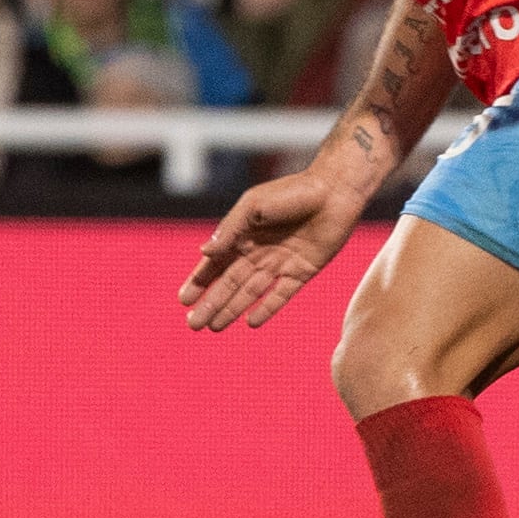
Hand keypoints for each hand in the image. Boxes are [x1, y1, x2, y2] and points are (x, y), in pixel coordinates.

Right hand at [179, 166, 369, 330]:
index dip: (200, 282)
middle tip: (193, 325)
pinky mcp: (303, 270)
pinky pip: (281, 294)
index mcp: (243, 235)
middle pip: (230, 283)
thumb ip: (230, 229)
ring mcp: (281, 263)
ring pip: (251, 292)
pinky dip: (267, 308)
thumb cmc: (292, 191)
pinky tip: (251, 323)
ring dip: (232, 309)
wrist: (334, 190)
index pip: (216, 263)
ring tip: (213, 327)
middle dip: (211, 303)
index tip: (183, 300)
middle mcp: (259, 252)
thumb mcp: (254, 206)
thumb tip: (204, 252)